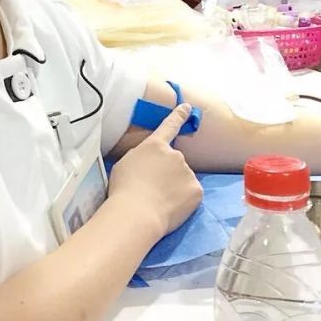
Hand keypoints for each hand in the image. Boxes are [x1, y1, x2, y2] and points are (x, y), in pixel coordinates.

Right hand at [108, 105, 202, 238]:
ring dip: (175, 187)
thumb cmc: (124, 189)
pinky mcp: (196, 190)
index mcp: (154, 146)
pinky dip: (184, 200)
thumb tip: (149, 162)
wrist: (137, 213)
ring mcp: (188, 172)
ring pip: (183, 178)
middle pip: (175, 162)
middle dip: (168, 173)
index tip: (187, 107)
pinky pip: (191, 194)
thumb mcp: (125, 164)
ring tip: (158, 200)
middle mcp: (175, 155)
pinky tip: (170, 207)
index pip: (169, 126)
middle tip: (153, 189)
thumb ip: (142, 157)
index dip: (178, 116)